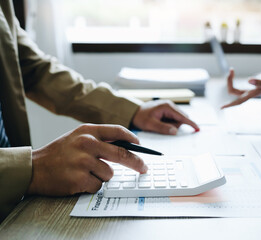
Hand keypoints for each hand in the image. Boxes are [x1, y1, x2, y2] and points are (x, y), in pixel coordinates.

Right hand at [27, 124, 147, 195]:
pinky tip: (79, 180)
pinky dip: (92, 185)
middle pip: (122, 154)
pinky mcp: (79, 179)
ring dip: (102, 176)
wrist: (34, 168)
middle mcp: (87, 144)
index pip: (118, 131)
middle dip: (137, 162)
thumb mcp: (77, 136)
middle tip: (144, 167)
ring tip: (85, 172)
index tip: (140, 145)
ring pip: (110, 173)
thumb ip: (99, 139)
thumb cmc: (58, 153)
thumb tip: (126, 146)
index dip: (132, 139)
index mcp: (88, 130)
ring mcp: (83, 162)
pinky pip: (98, 185)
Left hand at [131, 100, 199, 134]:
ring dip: (171, 125)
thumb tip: (175, 131)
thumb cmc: (140, 117)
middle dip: (175, 126)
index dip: (190, 123)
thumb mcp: (150, 124)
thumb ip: (162, 128)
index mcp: (167, 107)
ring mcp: (169, 107)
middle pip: (180, 119)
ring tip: (159, 124)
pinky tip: (161, 123)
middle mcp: (170, 105)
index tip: (197, 128)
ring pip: (177, 119)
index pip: (182, 117)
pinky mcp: (167, 110)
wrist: (133, 112)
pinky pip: (173, 118)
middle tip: (162, 128)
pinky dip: (170, 123)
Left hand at [221, 69, 260, 108]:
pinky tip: (232, 72)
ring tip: (231, 70)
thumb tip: (248, 80)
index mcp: (252, 94)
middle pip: (234, 93)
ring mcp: (247, 91)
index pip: (239, 101)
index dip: (230, 104)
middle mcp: (248, 94)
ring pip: (234, 90)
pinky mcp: (247, 88)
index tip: (221, 107)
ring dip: (230, 80)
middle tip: (230, 72)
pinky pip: (236, 87)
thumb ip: (259, 81)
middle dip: (229, 84)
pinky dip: (232, 80)